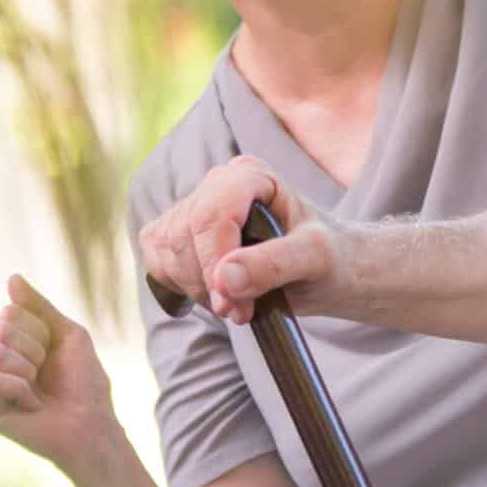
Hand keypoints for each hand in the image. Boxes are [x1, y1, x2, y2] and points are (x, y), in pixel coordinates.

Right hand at [0, 276, 118, 472]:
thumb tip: (12, 277)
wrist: (90, 421)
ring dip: (29, 367)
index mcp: (10, 343)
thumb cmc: (83, 381)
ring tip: (38, 388)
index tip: (53, 352)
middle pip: (0, 330)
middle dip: (35, 348)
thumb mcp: (67, 334)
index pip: (10, 313)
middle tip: (45, 373)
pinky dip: (20, 389)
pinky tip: (29, 405)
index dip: (41, 330)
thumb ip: (38, 307)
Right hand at [135, 154, 334, 322]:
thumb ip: (275, 264)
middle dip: (208, 284)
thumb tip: (226, 277)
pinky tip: (218, 295)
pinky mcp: (176, 237)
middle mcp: (216, 185)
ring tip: (239, 304)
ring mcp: (193, 209)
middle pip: (184, 236)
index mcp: (250, 175)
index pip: (211, 216)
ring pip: (166, 252)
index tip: (234, 304)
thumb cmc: (329, 256)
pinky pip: (158, 264)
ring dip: (198, 290)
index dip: (216, 263)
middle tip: (243, 311)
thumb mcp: (317, 259)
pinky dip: (183, 289)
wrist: (327, 271)